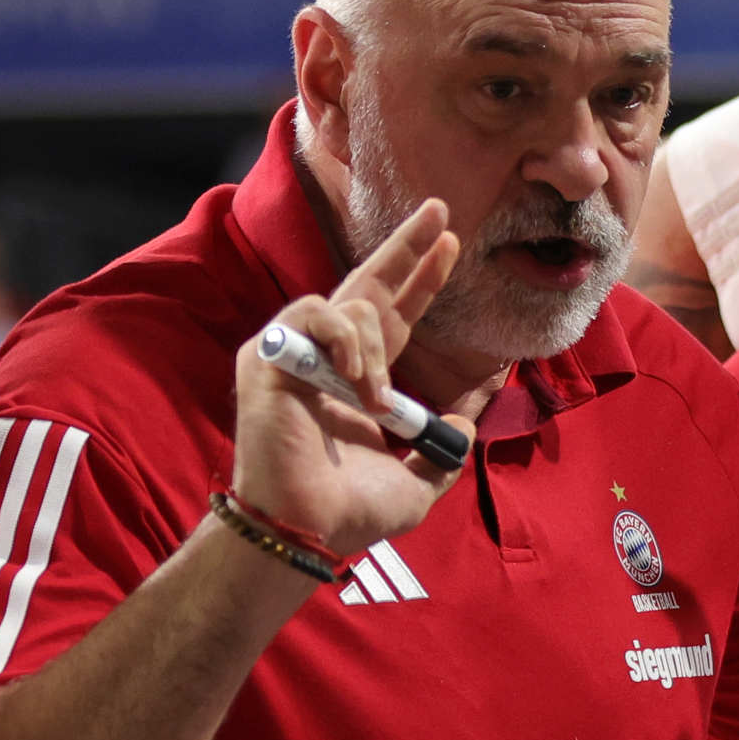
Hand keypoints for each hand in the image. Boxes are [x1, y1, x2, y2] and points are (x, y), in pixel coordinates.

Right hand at [227, 199, 478, 557]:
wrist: (308, 528)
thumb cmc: (352, 512)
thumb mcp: (419, 480)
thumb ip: (445, 448)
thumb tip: (470, 420)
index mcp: (361, 381)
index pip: (397, 318)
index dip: (423, 282)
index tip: (451, 248)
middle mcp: (329, 359)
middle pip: (371, 284)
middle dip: (407, 246)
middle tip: (441, 212)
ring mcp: (297, 353)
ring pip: (350, 305)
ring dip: (374, 349)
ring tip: (373, 398)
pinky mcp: (268, 355)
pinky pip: (313, 314)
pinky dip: (341, 339)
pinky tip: (351, 376)